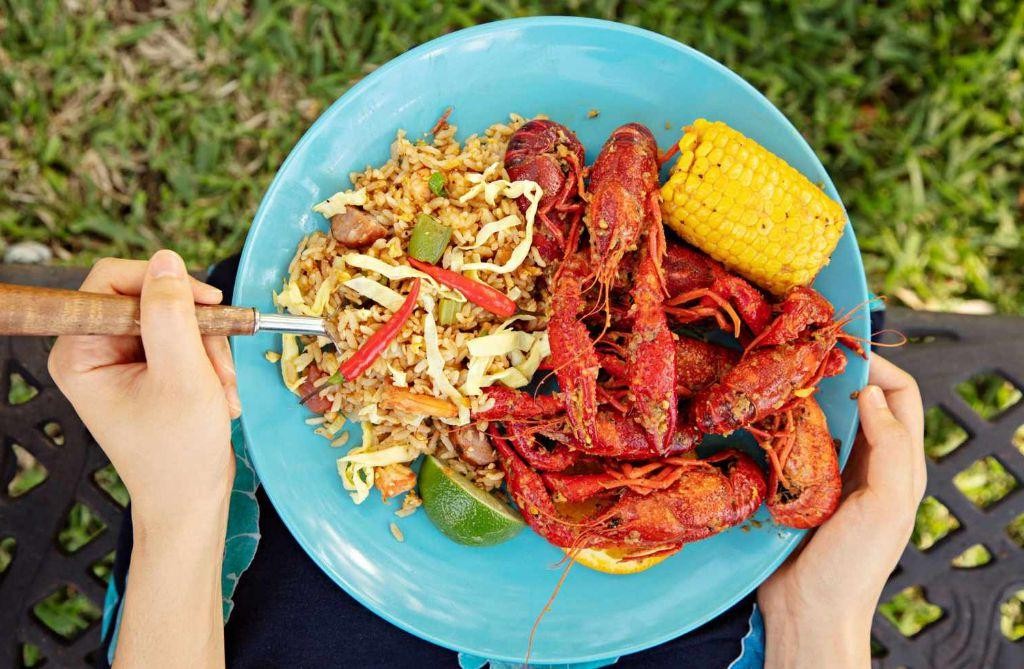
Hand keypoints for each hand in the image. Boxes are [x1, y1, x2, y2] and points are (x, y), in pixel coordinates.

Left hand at [48, 250, 240, 530]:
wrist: (191, 499)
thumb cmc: (179, 452)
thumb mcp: (182, 376)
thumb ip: (172, 314)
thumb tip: (167, 261)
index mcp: (80, 352)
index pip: (111, 281)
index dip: (162, 283)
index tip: (207, 302)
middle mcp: (93, 350)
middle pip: (150, 299)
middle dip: (196, 330)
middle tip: (219, 365)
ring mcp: (120, 360)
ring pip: (176, 318)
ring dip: (210, 351)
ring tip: (222, 391)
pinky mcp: (146, 368)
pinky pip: (184, 339)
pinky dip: (210, 362)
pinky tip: (219, 393)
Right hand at [759, 354, 924, 667]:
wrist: (809, 611)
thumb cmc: (853, 565)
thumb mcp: (885, 504)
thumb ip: (887, 447)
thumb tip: (870, 390)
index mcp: (899, 463)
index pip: (900, 395)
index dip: (877, 366)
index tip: (840, 350)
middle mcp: (867, 461)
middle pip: (860, 399)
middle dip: (836, 373)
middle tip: (802, 358)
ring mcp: (830, 472)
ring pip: (823, 416)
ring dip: (805, 396)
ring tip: (781, 381)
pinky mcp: (796, 483)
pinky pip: (792, 441)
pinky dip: (782, 424)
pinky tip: (763, 418)